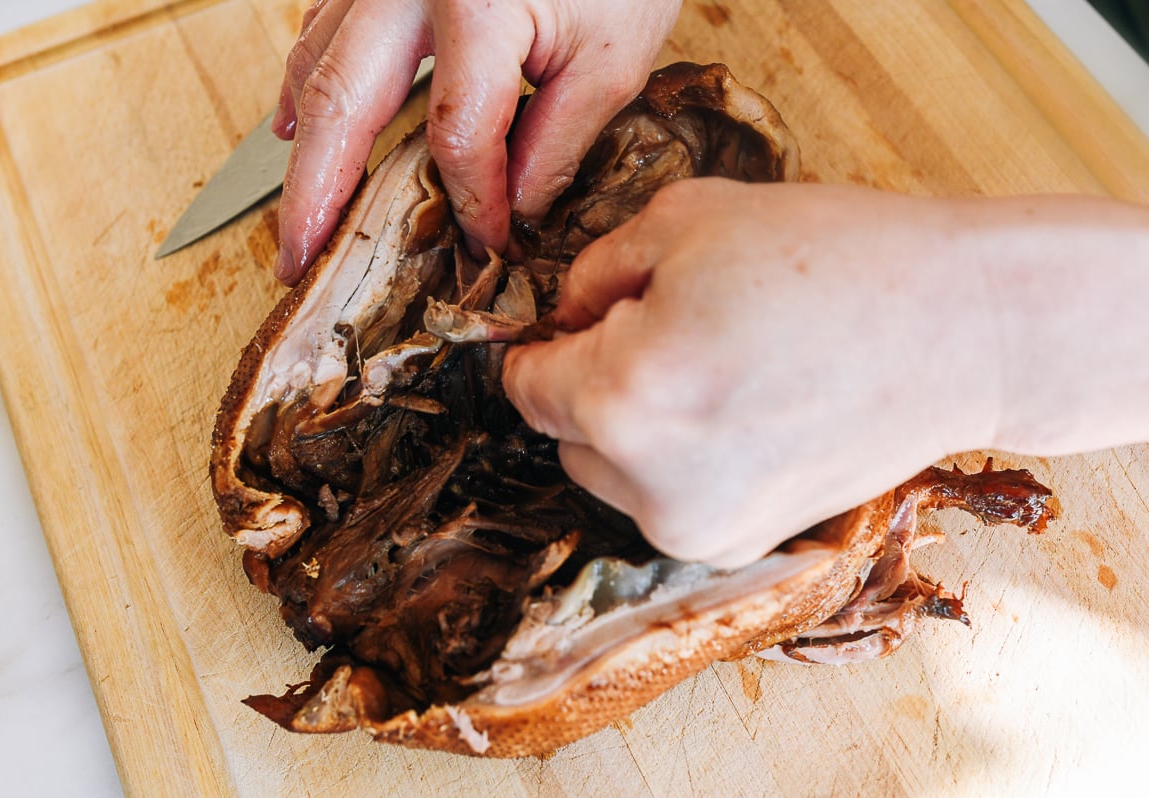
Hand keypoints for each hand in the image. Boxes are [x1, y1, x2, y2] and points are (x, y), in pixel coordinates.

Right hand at [272, 0, 681, 284]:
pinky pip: (324, 25)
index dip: (473, 203)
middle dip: (314, 195)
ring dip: (302, 145)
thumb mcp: (613, 57)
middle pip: (343, 105)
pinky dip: (308, 78)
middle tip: (297, 261)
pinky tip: (298, 122)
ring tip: (295, 210)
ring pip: (316, 61)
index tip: (487, 243)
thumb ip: (557, 142)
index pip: (457, 138)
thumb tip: (510, 211)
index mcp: (472, 6)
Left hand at [502, 180, 1148, 566]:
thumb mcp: (686, 219)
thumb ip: (591, 272)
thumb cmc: (832, 259)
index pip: (526, 386)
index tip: (570, 326)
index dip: (543, 345)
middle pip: (568, 434)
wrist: (961, 333)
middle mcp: (648, 484)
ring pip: (612, 475)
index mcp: (624, 396)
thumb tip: (562, 318)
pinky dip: (680, 463)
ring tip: (719, 371)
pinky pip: (666, 500)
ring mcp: (696, 528)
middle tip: (671, 330)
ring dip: (634, 429)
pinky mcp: (739, 546)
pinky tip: (746, 413)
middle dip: (595, 382)